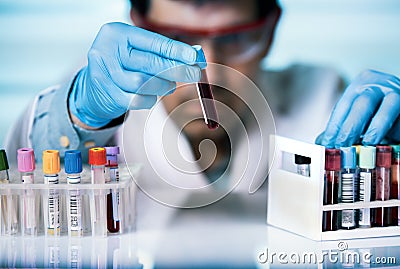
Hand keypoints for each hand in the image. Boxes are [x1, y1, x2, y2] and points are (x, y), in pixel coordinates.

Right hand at [69, 22, 202, 127]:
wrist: (94, 87)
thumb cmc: (124, 64)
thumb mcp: (139, 51)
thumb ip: (163, 52)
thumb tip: (195, 57)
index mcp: (117, 33)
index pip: (153, 42)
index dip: (176, 50)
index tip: (194, 57)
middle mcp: (107, 51)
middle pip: (149, 63)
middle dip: (176, 70)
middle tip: (194, 74)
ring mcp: (105, 74)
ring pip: (143, 83)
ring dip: (163, 86)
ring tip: (169, 86)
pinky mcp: (108, 94)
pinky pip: (137, 99)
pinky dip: (150, 99)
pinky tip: (152, 95)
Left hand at [316, 69, 399, 147]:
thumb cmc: (376, 107)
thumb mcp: (356, 109)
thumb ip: (341, 124)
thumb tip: (322, 143)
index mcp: (362, 83)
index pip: (343, 105)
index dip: (334, 127)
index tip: (328, 144)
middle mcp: (380, 85)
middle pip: (363, 104)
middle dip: (351, 128)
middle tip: (343, 146)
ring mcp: (398, 93)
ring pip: (387, 110)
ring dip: (375, 130)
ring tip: (367, 144)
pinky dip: (393, 134)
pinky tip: (387, 141)